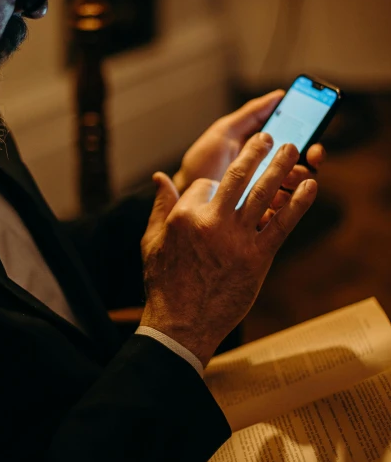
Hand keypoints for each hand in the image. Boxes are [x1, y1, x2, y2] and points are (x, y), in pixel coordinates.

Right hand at [140, 135, 317, 366]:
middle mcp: (211, 222)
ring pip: (263, 193)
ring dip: (281, 167)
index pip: (206, 184)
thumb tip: (160, 177)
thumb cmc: (164, 283)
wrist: (182, 324)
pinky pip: (282, 224)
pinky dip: (298, 203)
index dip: (213, 186)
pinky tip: (310, 186)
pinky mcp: (258, 258)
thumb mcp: (151, 241)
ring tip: (292, 148)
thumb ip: (159, 206)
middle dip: (256, 151)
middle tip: (268, 138)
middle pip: (238, 176)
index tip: (217, 192)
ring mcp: (236, 239)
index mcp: (184, 215)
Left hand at [173, 91, 325, 215]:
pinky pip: (284, 211)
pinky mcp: (262, 215)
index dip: (312, 139)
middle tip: (309, 156)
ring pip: (298, 187)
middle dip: (312, 159)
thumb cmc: (203, 160)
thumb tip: (279, 95)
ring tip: (286, 176)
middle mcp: (271, 172)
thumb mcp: (225, 132)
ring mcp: (268, 194)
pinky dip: (285, 202)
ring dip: (298, 178)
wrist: (185, 191)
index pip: (299, 144)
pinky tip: (276, 196)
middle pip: (306, 165)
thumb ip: (251, 114)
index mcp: (267, 151)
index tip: (312, 138)